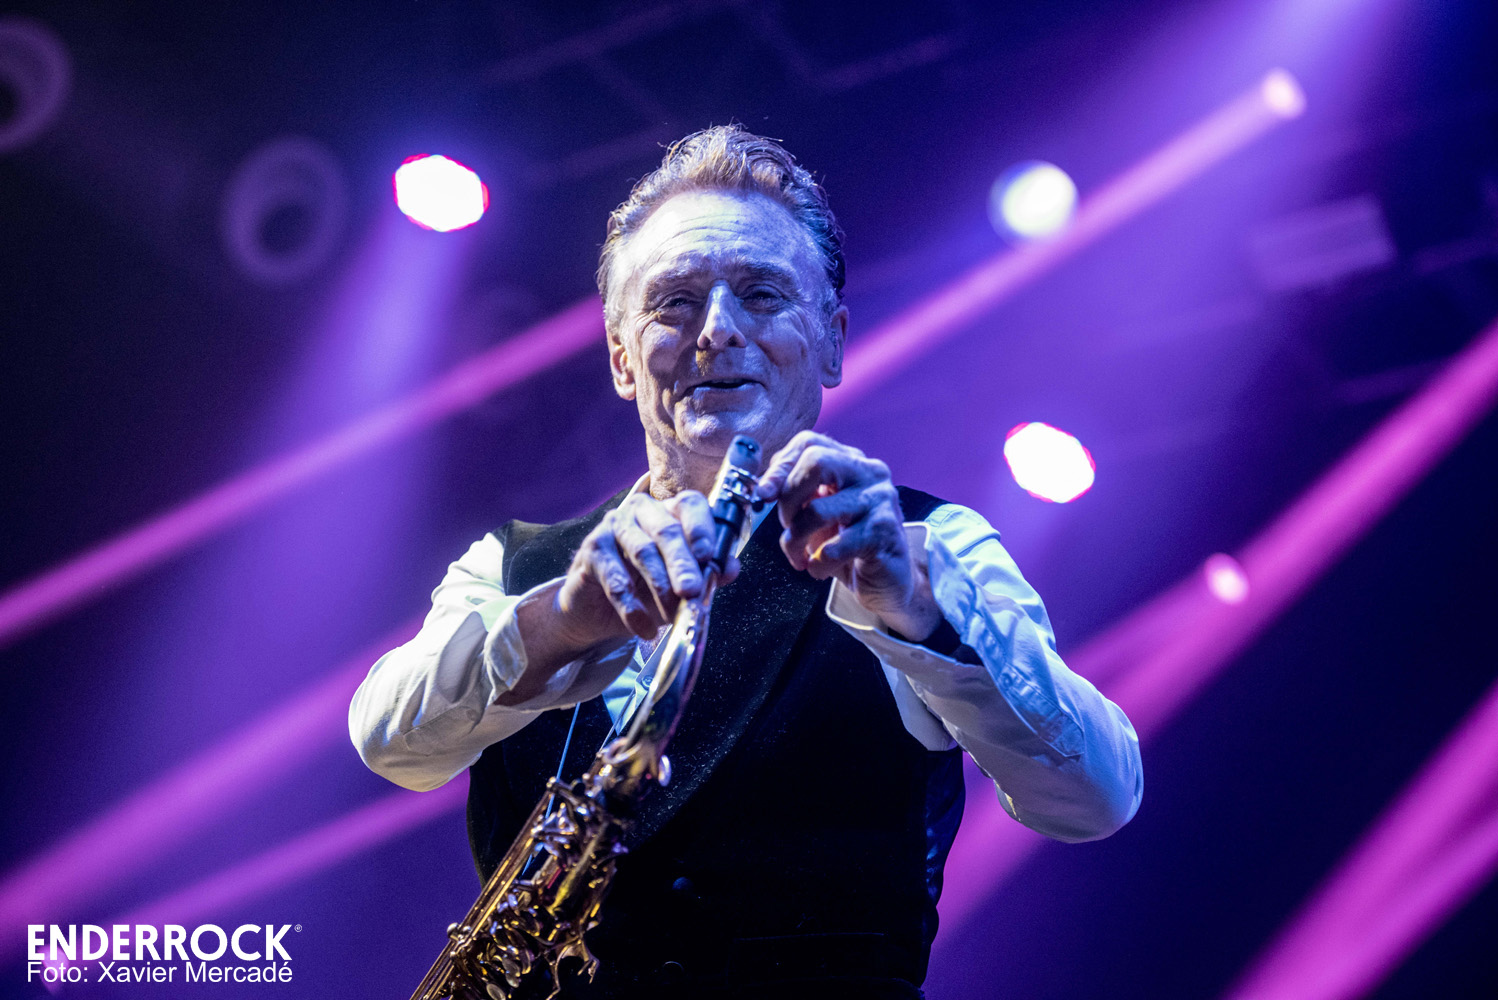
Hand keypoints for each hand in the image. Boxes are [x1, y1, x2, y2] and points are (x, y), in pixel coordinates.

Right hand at [555, 490, 739, 644]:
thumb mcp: (681, 585)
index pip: (690, 506)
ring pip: (641, 551)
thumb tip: (731, 568)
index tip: (709, 556)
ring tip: (673, 614)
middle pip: (666, 531)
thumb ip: (708, 574)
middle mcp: (642, 511)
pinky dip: (631, 607)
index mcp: (670, 512)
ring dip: (660, 585)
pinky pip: (614, 578)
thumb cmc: (645, 590)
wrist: (598, 610)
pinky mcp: (591, 550)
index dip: (701, 529)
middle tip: (692, 591)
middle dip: (682, 564)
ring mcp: (614, 526)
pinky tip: (644, 627)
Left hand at [755, 431, 940, 640]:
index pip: (809, 442)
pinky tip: (819, 569)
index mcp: (851, 461)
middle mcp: (870, 473)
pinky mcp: (884, 533)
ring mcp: (880, 501)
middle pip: (816, 461)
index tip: (764, 495)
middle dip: (788, 498)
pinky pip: (834, 547)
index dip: (780, 466)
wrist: (887, 582)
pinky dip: (817, 564)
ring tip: (798, 556)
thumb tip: (763, 487)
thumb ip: (796, 492)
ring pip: (817, 509)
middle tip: (787, 525)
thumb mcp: (817, 513)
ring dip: (795, 540)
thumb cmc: (847, 546)